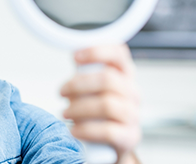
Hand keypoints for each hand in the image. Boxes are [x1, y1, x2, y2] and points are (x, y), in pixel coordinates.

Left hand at [60, 44, 140, 163]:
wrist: (109, 144)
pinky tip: (74, 130)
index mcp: (124, 75)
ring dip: (79, 108)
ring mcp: (133, 115)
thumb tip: (74, 59)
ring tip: (66, 113)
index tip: (75, 57)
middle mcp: (132, 92)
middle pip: (108, 79)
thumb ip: (85, 73)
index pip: (119, 54)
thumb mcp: (91, 88)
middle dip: (78, 85)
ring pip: (107, 105)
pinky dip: (86, 130)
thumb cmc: (96, 111)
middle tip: (62, 92)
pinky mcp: (129, 137)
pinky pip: (108, 131)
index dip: (97, 51)